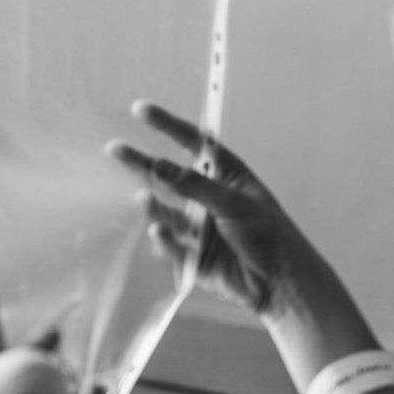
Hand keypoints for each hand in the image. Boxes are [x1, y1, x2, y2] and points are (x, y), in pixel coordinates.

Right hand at [105, 100, 328, 318]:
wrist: (280, 283)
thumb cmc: (269, 235)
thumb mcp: (233, 203)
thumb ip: (193, 185)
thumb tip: (157, 166)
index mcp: (225, 175)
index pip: (192, 143)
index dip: (166, 126)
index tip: (139, 110)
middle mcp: (207, 198)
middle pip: (168, 176)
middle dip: (141, 163)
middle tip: (114, 150)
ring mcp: (197, 227)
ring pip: (164, 210)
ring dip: (152, 205)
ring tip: (141, 199)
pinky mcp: (191, 255)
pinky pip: (171, 244)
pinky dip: (163, 238)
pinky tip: (158, 231)